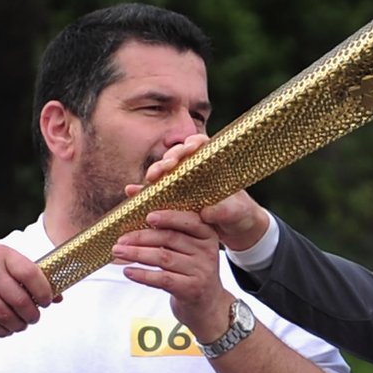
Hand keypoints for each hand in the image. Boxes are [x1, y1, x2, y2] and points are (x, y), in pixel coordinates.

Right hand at [0, 244, 57, 335]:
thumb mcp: (1, 263)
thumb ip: (28, 276)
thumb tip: (59, 297)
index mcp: (2, 254)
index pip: (31, 274)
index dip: (44, 292)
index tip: (47, 302)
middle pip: (20, 300)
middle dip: (32, 315)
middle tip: (34, 318)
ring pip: (6, 316)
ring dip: (18, 326)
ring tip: (21, 325)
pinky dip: (2, 331)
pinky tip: (6, 329)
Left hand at [114, 210, 233, 340]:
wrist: (207, 305)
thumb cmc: (191, 270)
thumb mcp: (190, 248)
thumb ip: (171, 230)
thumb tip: (135, 210)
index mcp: (207, 235)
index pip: (189, 221)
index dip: (169, 217)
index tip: (148, 217)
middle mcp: (207, 252)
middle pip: (170, 238)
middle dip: (141, 237)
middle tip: (121, 240)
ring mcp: (201, 271)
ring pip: (163, 257)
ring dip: (137, 254)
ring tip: (118, 252)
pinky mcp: (191, 289)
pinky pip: (162, 279)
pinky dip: (143, 275)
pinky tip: (128, 271)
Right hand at [131, 133, 270, 252]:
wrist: (236, 229)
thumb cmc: (240, 215)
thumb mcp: (236, 213)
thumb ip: (224, 211)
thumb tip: (207, 211)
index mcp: (212, 164)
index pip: (200, 144)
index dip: (192, 142)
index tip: (190, 148)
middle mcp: (194, 170)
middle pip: (177, 156)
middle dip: (168, 159)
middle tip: (166, 167)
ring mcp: (182, 183)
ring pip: (164, 171)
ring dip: (155, 172)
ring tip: (151, 179)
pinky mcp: (173, 198)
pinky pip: (156, 191)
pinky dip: (143, 191)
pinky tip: (132, 192)